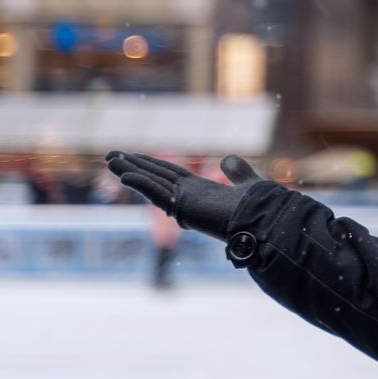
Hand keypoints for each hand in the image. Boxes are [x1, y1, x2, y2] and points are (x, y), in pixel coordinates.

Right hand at [105, 152, 265, 241]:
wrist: (267, 224)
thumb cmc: (260, 209)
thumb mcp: (246, 184)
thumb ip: (237, 172)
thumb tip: (228, 158)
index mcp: (200, 191)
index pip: (169, 174)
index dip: (151, 164)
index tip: (132, 155)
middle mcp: (189, 198)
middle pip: (155, 177)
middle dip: (134, 166)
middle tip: (110, 155)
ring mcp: (186, 204)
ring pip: (153, 184)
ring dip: (131, 171)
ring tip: (110, 160)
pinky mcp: (186, 210)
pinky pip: (160, 195)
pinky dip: (144, 185)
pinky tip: (126, 175)